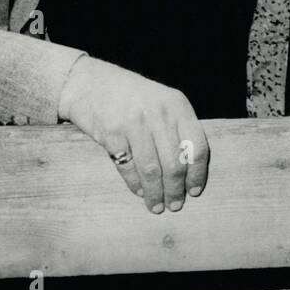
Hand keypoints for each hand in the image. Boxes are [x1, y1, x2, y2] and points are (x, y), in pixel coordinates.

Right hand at [58, 57, 209, 212]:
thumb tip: (191, 170)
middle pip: (174, 163)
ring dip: (156, 193)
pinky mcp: (111, 133)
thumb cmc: (133, 96)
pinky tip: (140, 192)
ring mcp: (134, 123)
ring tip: (157, 206)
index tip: (195, 191)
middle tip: (175, 205)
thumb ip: (178, 128)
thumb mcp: (163, 102)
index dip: (198, 174)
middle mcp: (159, 113)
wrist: (90, 82)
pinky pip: (128, 167)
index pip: (197, 146)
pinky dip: (135, 184)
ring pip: (152, 170)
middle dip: (176, 190)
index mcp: (178, 105)